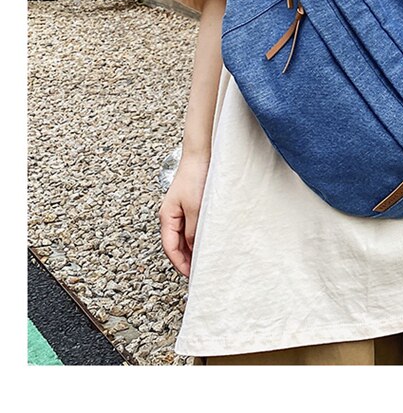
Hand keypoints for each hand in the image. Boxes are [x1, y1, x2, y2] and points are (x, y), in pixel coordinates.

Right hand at [159, 154, 209, 276]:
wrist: (202, 153)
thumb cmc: (195, 176)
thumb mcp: (195, 208)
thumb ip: (194, 231)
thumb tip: (194, 249)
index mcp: (167, 217)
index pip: (170, 248)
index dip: (180, 264)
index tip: (191, 276)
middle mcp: (171, 215)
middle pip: (176, 244)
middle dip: (186, 259)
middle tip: (200, 271)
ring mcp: (181, 210)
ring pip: (185, 236)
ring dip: (193, 248)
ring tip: (206, 259)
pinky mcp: (191, 204)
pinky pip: (192, 226)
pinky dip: (198, 236)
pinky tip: (208, 241)